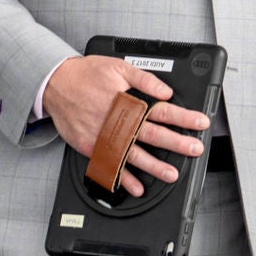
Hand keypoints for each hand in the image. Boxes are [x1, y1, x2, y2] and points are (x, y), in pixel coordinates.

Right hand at [43, 56, 210, 198]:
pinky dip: (123, 178)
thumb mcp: (118, 67)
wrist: (55, 84)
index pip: (162, 110)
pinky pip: (110, 165)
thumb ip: (144, 79)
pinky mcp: (91, 146)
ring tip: (171, 174)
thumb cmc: (86, 74)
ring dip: (154, 166)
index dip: (183, 117)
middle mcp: (118, 120)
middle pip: (153, 134)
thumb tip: (166, 91)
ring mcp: (104, 136)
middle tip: (194, 150)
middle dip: (176, 143)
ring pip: (133, 154)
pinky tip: (137, 187)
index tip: (200, 123)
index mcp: (128, 101)